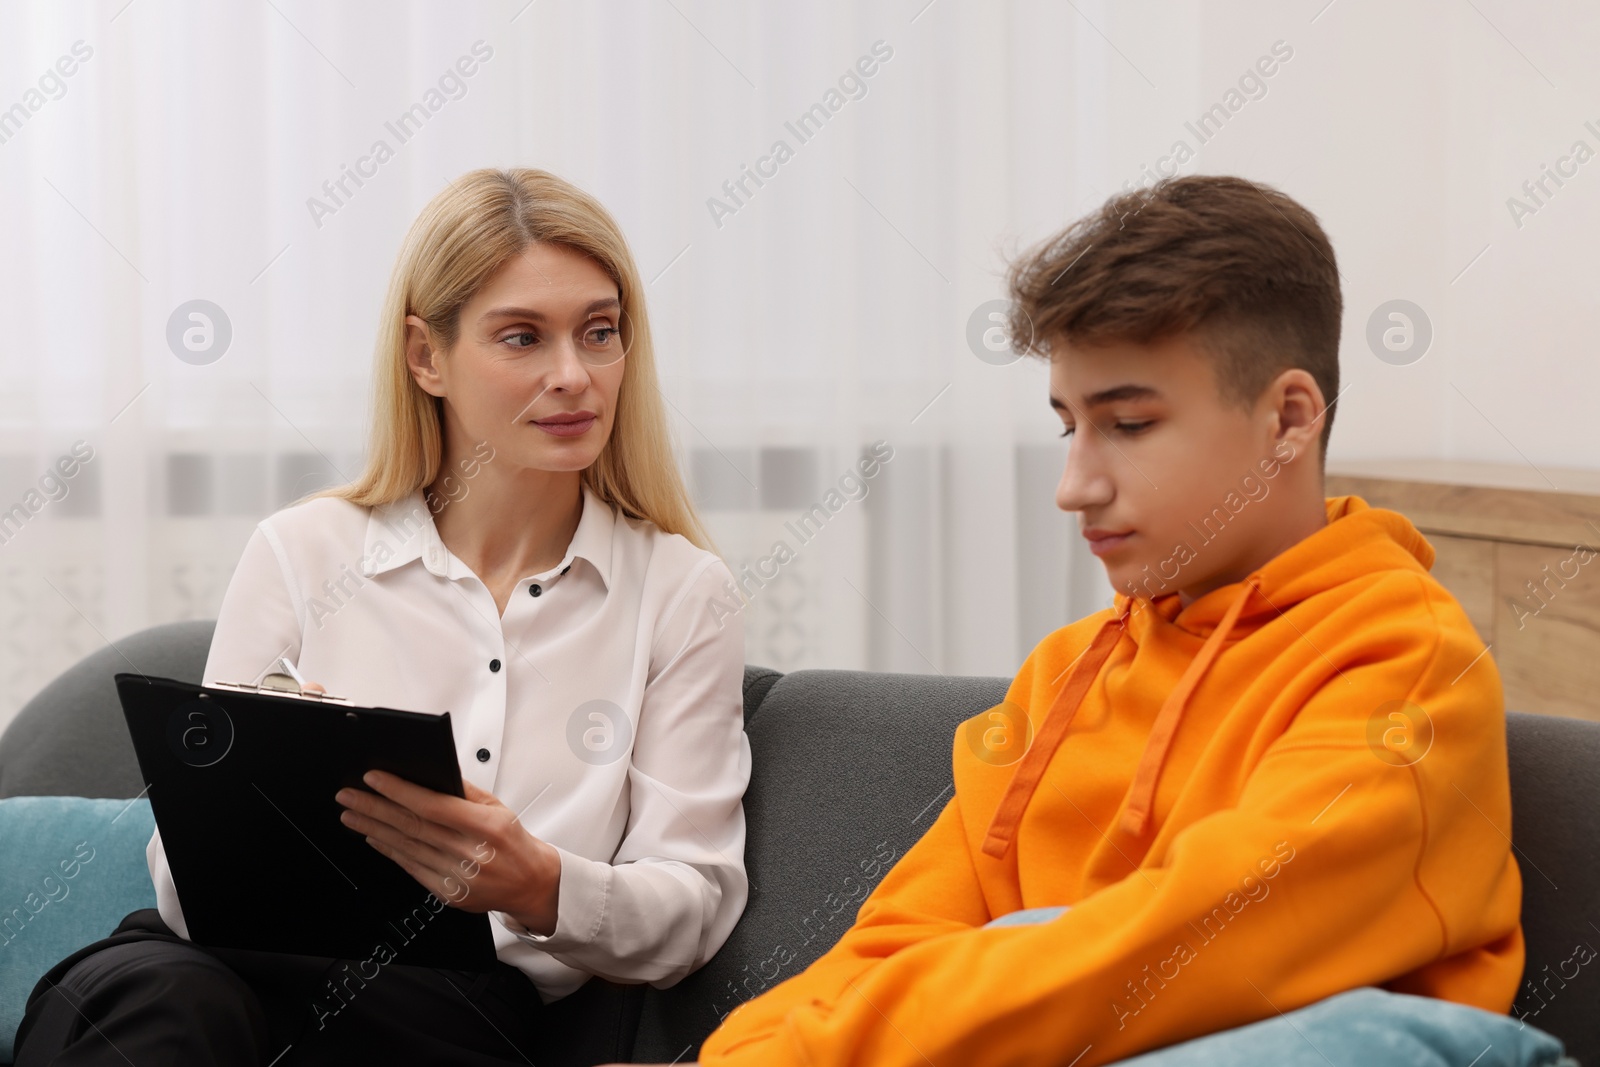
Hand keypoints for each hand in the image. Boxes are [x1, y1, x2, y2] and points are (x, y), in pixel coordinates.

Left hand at [334, 770, 562, 934]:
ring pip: (406, 847)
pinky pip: (411, 868)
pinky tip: (374, 837)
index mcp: (485, 826)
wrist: (529, 883)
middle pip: (412, 826)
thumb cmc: (512, 842)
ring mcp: (457, 876)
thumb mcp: (497, 808)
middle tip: (349, 796)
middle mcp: (470, 852)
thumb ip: (464, 791)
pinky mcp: (448, 893)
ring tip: (352, 814)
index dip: (399, 791)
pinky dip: (389, 850)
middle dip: (375, 808)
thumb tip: (430, 773)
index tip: (374, 779)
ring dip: (374, 828)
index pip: (433, 805)